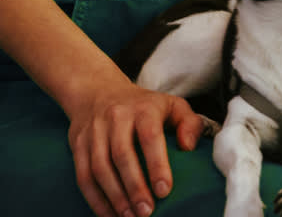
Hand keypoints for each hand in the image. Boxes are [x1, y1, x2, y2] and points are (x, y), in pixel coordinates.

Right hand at [64, 75, 204, 216]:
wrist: (99, 91)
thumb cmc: (144, 105)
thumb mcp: (172, 105)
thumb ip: (189, 123)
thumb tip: (188, 147)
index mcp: (143, 108)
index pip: (150, 136)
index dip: (157, 165)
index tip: (164, 190)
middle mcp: (116, 117)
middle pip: (122, 155)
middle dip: (134, 187)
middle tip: (146, 212)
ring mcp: (94, 131)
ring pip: (100, 168)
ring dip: (114, 197)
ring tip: (129, 216)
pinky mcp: (78, 145)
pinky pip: (83, 176)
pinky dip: (95, 199)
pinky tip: (108, 214)